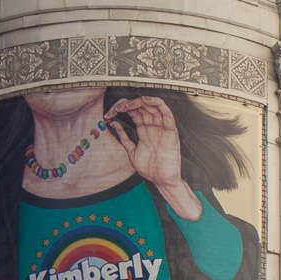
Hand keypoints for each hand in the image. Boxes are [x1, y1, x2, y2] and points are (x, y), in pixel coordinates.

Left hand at [105, 97, 201, 218]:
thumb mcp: (131, 152)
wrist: (161, 179)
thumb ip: (124, 138)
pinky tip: (146, 100)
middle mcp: (153, 127)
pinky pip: (167, 113)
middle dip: (128, 105)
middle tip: (117, 108)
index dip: (122, 109)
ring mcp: (162, 128)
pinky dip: (158, 104)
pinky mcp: (171, 131)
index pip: (134, 112)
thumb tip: (113, 124)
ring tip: (128, 104)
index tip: (110, 112)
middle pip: (142, 107)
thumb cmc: (149, 168)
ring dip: (140, 102)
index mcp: (144, 131)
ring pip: (153, 107)